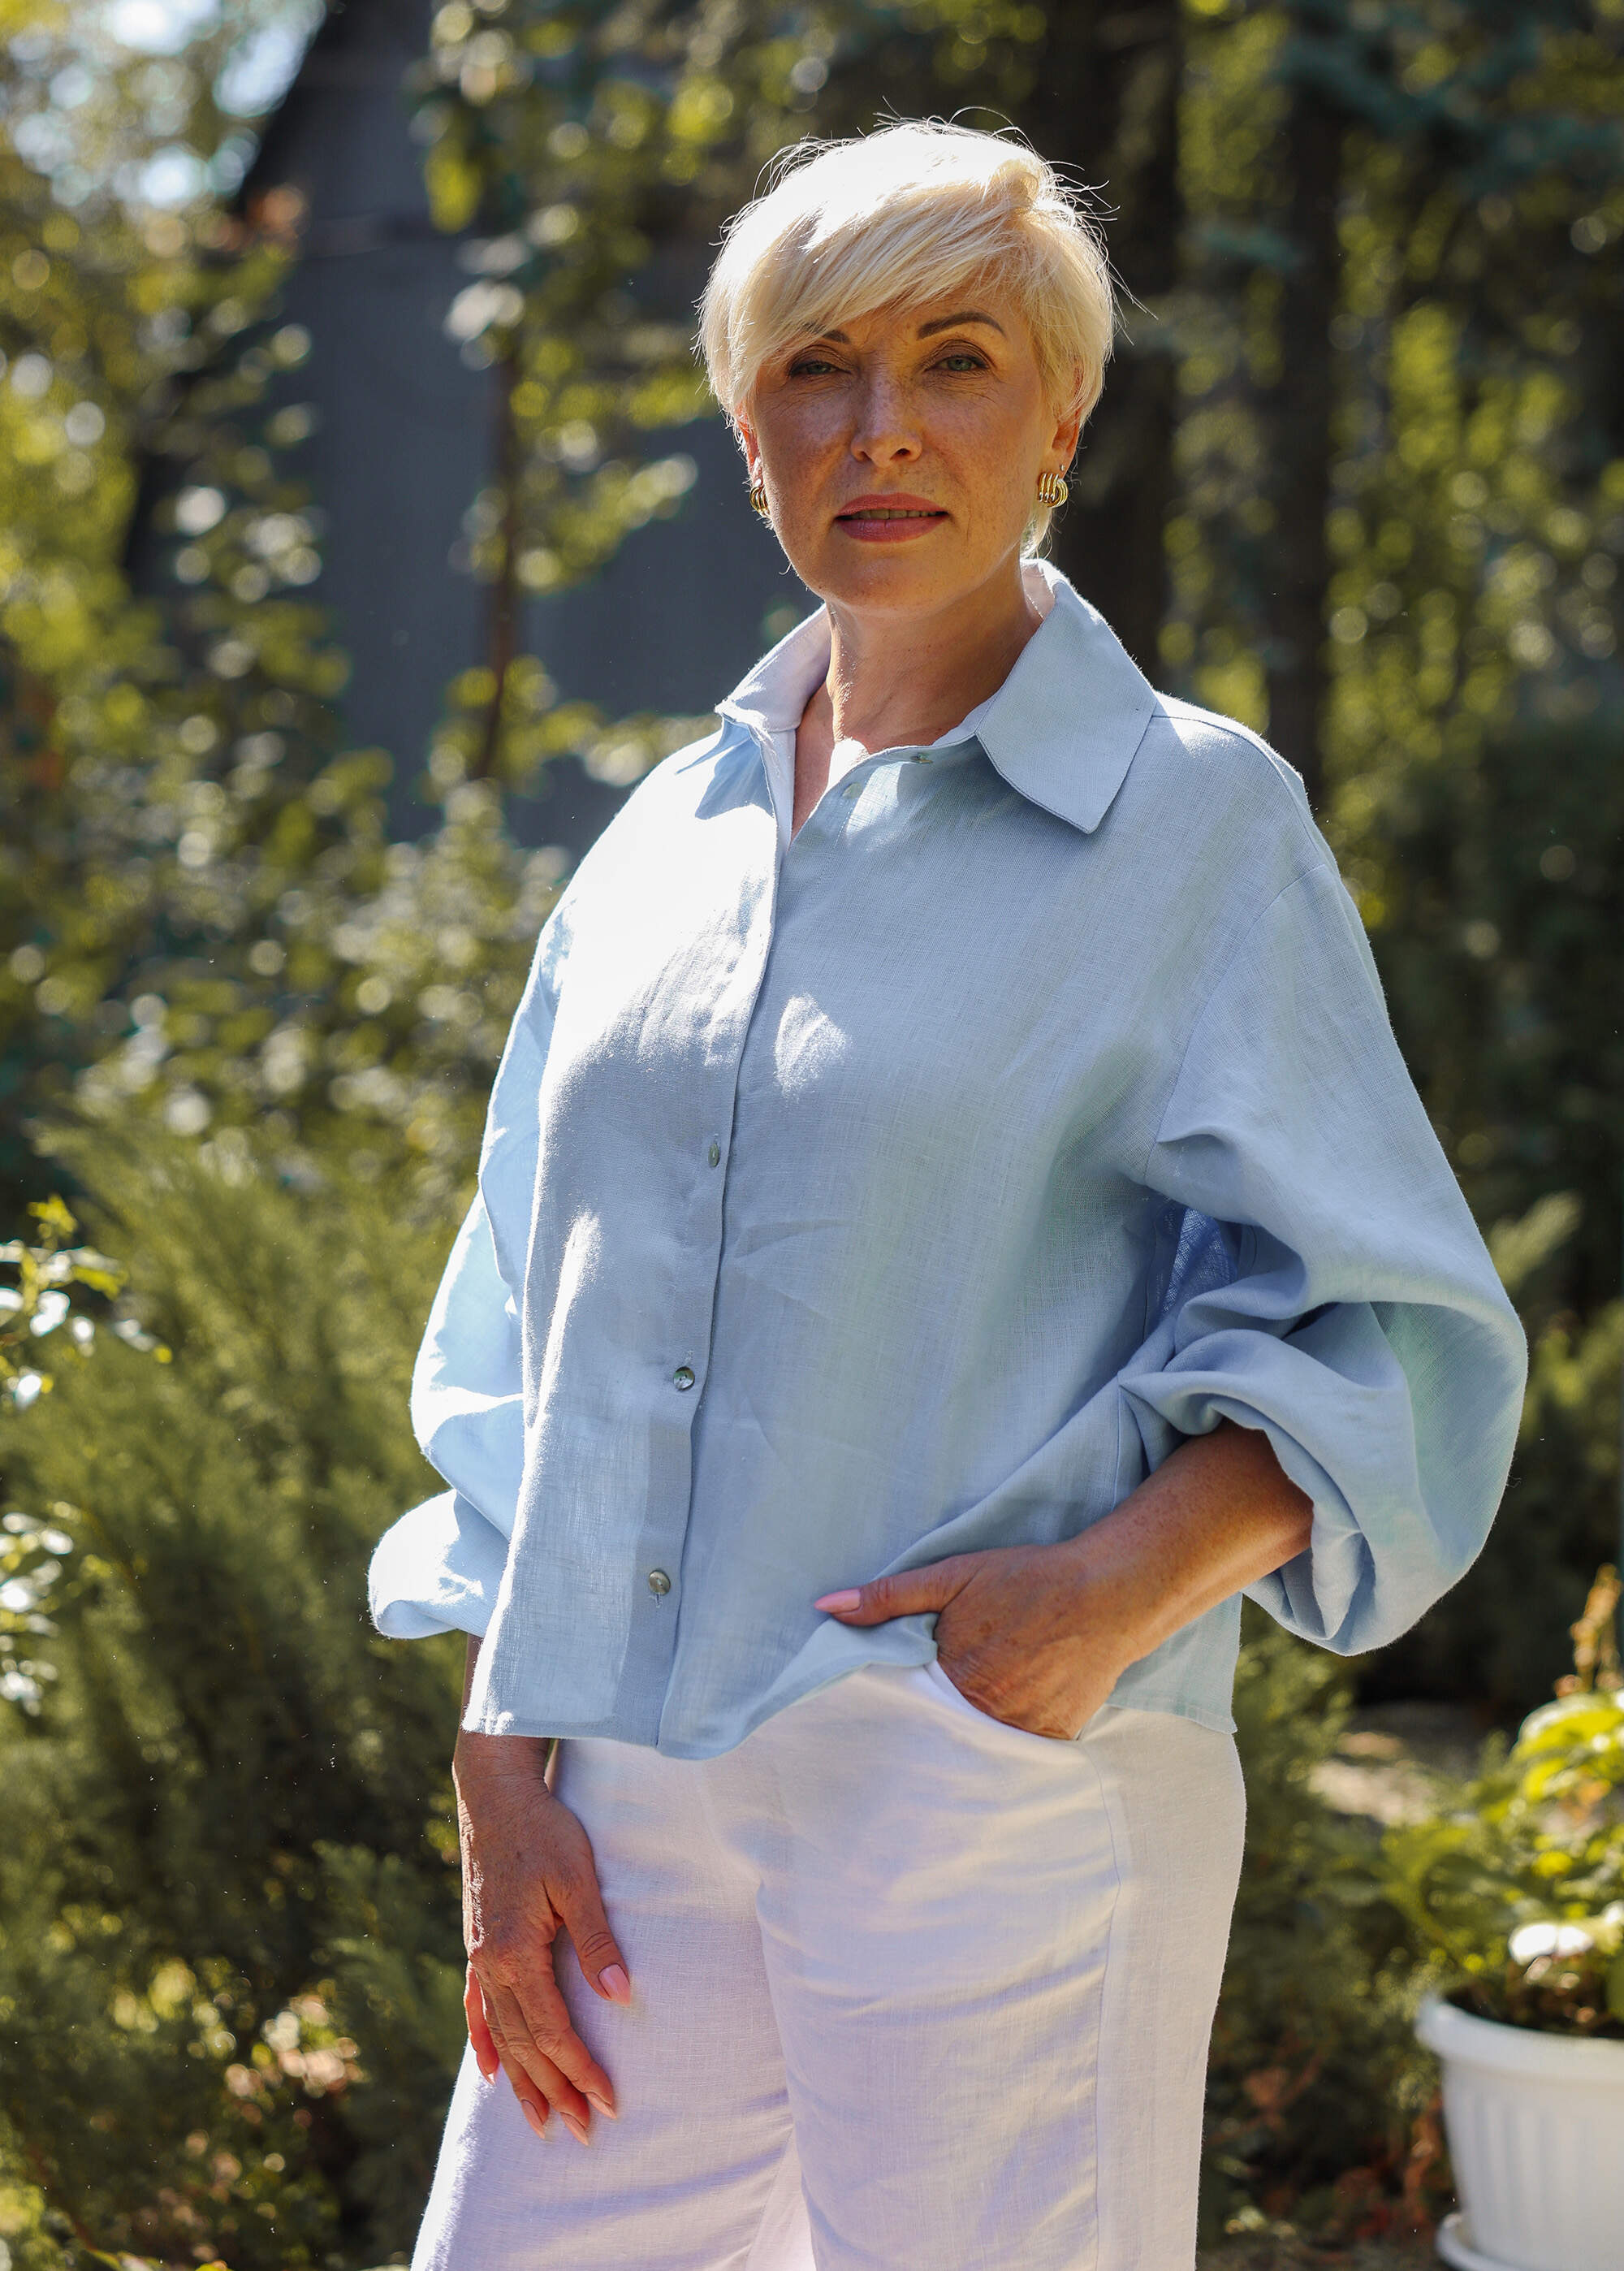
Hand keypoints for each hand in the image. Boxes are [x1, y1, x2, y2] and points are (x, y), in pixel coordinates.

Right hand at [455, 1729, 631, 2145]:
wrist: (494, 1793)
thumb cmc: (543, 1828)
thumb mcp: (577, 1877)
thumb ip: (597, 1938)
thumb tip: (621, 1997)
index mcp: (515, 1953)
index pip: (553, 2030)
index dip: (580, 2070)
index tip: (609, 2102)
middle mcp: (490, 1964)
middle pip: (524, 2045)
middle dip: (554, 2091)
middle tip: (582, 2132)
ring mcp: (478, 1957)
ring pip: (499, 2035)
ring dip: (522, 2081)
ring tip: (539, 2124)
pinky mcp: (476, 1944)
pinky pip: (477, 2008)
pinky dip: (484, 2044)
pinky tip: (490, 2073)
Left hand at [813, 1423, 1315, 1741]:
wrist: (1108, 1594)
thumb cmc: (1027, 1580)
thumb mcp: (952, 1577)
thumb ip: (887, 1597)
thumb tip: (825, 1607)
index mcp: (955, 1680)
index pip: (905, 1712)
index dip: (892, 1712)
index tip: (873, 1721)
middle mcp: (989, 1716)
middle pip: (939, 1737)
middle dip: (923, 1735)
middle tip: (908, 1739)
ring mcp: (1024, 1733)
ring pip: (975, 1751)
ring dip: (961, 1745)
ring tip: (950, 1741)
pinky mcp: (1054, 1741)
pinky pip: (1014, 1755)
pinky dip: (1000, 1746)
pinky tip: (995, 1734)